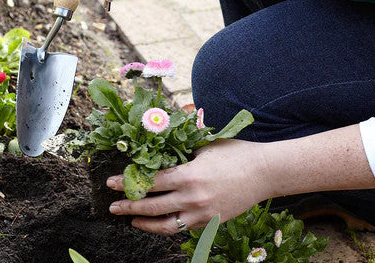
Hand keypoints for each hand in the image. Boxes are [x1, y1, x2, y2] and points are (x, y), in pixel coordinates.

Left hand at [106, 139, 268, 234]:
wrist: (264, 172)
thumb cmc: (234, 153)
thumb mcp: (204, 146)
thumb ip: (181, 152)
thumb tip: (157, 152)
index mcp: (189, 175)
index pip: (149, 182)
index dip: (127, 183)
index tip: (110, 183)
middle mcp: (192, 198)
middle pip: (151, 207)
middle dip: (128, 206)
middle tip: (112, 206)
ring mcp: (202, 213)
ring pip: (165, 225)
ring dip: (144, 224)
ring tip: (130, 220)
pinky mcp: (210, 222)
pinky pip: (183, 228)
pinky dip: (166, 227)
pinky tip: (157, 223)